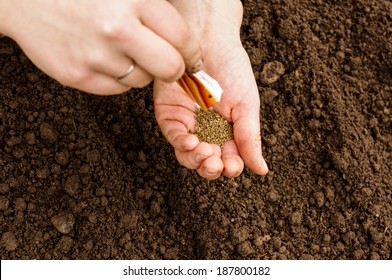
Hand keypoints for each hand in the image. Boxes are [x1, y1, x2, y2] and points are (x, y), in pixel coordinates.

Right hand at [0, 0, 201, 93]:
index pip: (183, 38)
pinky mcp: (78, 76)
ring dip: (141, 70)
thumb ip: (155, 4)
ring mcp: (96, 55)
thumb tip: (185, 37)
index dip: (193, 53)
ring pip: (142, 81)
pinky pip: (117, 89)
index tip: (193, 59)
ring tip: (122, 51)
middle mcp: (117, 28)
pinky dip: (118, 78)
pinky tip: (104, 58)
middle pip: (170, 68)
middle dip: (174, 69)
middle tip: (169, 64)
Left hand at [154, 1, 267, 179]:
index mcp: (227, 132)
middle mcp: (206, 131)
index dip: (229, 167)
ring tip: (206, 154)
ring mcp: (187, 124)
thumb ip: (250, 139)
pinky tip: (192, 143)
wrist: (210, 39)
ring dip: (196, 160)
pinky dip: (182, 144)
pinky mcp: (169, 114)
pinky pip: (173, 136)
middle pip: (205, 162)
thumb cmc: (233, 69)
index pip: (227, 159)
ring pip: (188, 155)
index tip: (233, 166)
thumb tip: (262, 170)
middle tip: (217, 163)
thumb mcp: (247, 106)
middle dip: (211, 168)